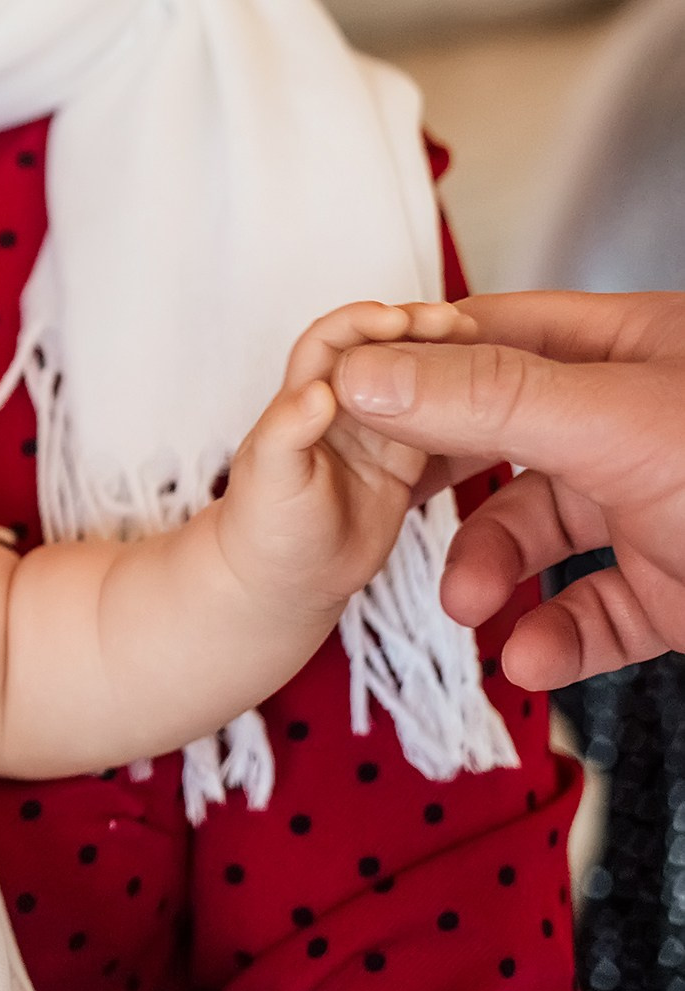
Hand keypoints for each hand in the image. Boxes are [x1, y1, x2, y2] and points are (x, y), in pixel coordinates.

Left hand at [214, 301, 476, 618]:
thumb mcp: (269, 480)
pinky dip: (472, 408)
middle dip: (419, 328)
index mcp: (303, 398)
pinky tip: (504, 401)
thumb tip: (314, 393)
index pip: (331, 342)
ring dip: (452, 361)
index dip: (362, 323)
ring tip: (490, 350)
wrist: (287, 581)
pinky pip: (446, 423)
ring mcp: (381, 430)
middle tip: (459, 323)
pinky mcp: (409, 460)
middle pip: (385, 349)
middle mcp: (344, 405)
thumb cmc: (264, 528)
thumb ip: (286, 434)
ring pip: (421, 380)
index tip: (395, 319)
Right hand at [333, 290, 684, 688]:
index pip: (490, 333)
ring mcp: (658, 503)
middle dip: (441, 485)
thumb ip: (482, 396)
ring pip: (538, 530)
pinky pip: (593, 609)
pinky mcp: (677, 588)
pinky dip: (556, 637)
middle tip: (380, 511)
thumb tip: (362, 370)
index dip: (412, 363)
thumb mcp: (614, 424)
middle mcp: (638, 417)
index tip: (340, 400)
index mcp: (631, 346)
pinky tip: (534, 656)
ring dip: (492, 574)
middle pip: (500, 436)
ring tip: (470, 610)